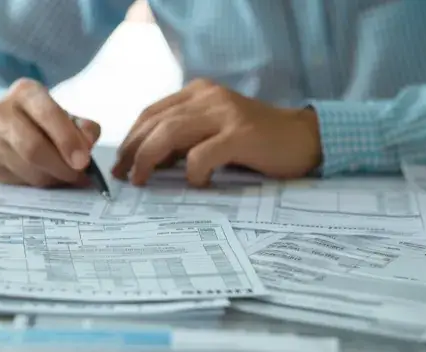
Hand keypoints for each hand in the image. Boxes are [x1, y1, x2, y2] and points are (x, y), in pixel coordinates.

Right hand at [0, 78, 100, 187]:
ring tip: (67, 177)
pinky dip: (40, 184)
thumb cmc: (43, 119)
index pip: (48, 115)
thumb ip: (83, 128)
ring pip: (28, 170)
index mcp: (25, 92)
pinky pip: (20, 182)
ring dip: (54, 179)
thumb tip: (88, 144)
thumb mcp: (66, 115)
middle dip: (61, 167)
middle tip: (79, 176)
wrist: (7, 124)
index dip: (67, 140)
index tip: (83, 161)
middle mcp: (0, 112)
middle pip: (33, 148)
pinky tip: (48, 176)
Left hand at [112, 79, 322, 186]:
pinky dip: (191, 173)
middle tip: (125, 176)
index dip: (131, 138)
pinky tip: (197, 184)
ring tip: (143, 180)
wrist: (304, 138)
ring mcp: (225, 114)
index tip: (121, 162)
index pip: (152, 113)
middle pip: (155, 122)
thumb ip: (186, 139)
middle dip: (133, 151)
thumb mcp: (215, 132)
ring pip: (170, 133)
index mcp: (199, 93)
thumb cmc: (257, 142)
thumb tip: (150, 163)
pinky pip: (200, 155)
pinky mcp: (241, 135)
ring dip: (149, 159)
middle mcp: (208, 97)